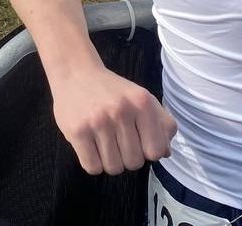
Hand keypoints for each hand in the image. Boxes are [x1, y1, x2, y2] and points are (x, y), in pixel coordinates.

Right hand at [51, 66, 176, 174]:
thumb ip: (162, 123)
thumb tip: (166, 153)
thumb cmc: (113, 91)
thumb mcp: (142, 98)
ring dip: (110, 161)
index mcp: (142, 102)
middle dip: (127, 157)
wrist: (75, 73)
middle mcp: (122, 111)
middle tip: (118, 140)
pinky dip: (93, 163)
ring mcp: (98, 121)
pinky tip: (91, 146)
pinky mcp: (77, 131)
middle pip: (134, 163)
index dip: (148, 153)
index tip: (139, 142)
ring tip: (104, 142)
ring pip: (113, 168)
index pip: (156, 151)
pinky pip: (92, 167)